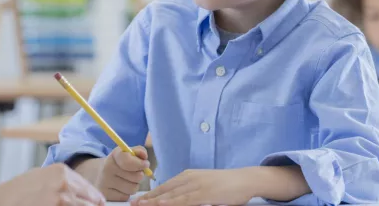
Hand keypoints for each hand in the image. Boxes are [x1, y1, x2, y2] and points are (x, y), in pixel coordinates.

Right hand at [0, 163, 105, 205]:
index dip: (95, 201)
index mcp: (62, 171)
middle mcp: (65, 182)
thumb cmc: (17, 193)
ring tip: (62, 204)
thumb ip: (63, 182)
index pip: (90, 189)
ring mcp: (63, 198)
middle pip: (93, 202)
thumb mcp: (41, 177)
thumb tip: (81, 192)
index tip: (98, 205)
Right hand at [93, 146, 149, 201]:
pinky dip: (126, 193)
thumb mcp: (129, 153)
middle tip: (136, 173)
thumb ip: (139, 152)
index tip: (146, 165)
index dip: (140, 164)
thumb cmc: (121, 163)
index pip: (128, 161)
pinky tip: (121, 188)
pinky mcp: (106, 195)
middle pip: (136, 177)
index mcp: (115, 155)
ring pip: (132, 189)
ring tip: (128, 180)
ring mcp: (105, 182)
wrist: (103, 175)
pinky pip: (126, 197)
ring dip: (134, 185)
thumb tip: (144, 156)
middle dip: (140, 175)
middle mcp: (107, 168)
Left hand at [131, 169, 253, 205]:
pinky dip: (172, 202)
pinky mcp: (205, 193)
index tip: (138, 200)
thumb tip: (176, 198)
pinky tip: (161, 204)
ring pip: (171, 195)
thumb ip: (190, 191)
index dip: (150, 194)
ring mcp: (197, 185)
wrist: (245, 180)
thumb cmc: (226, 185)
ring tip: (141, 205)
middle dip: (148, 198)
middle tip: (133, 204)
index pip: (164, 186)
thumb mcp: (204, 185)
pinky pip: (185, 200)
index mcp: (187, 176)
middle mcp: (189, 178)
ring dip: (155, 201)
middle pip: (164, 190)